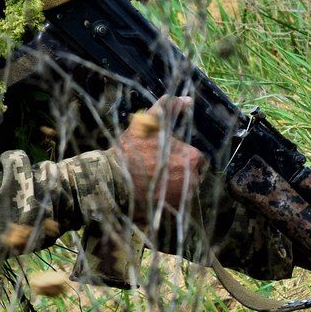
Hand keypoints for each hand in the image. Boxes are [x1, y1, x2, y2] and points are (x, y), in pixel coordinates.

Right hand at [115, 96, 202, 222]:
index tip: (167, 157)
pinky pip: (176, 204)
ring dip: (175, 186)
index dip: (183, 157)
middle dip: (180, 172)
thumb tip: (188, 99)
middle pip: (193, 175)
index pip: (198, 159)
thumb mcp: (151, 123)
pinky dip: (168, 200)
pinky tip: (153, 193)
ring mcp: (183, 199)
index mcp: (193, 158)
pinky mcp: (172, 212)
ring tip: (154, 181)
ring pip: (185, 190)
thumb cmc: (132, 150)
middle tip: (159, 169)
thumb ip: (170, 108)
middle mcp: (193, 180)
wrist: (112, 180)